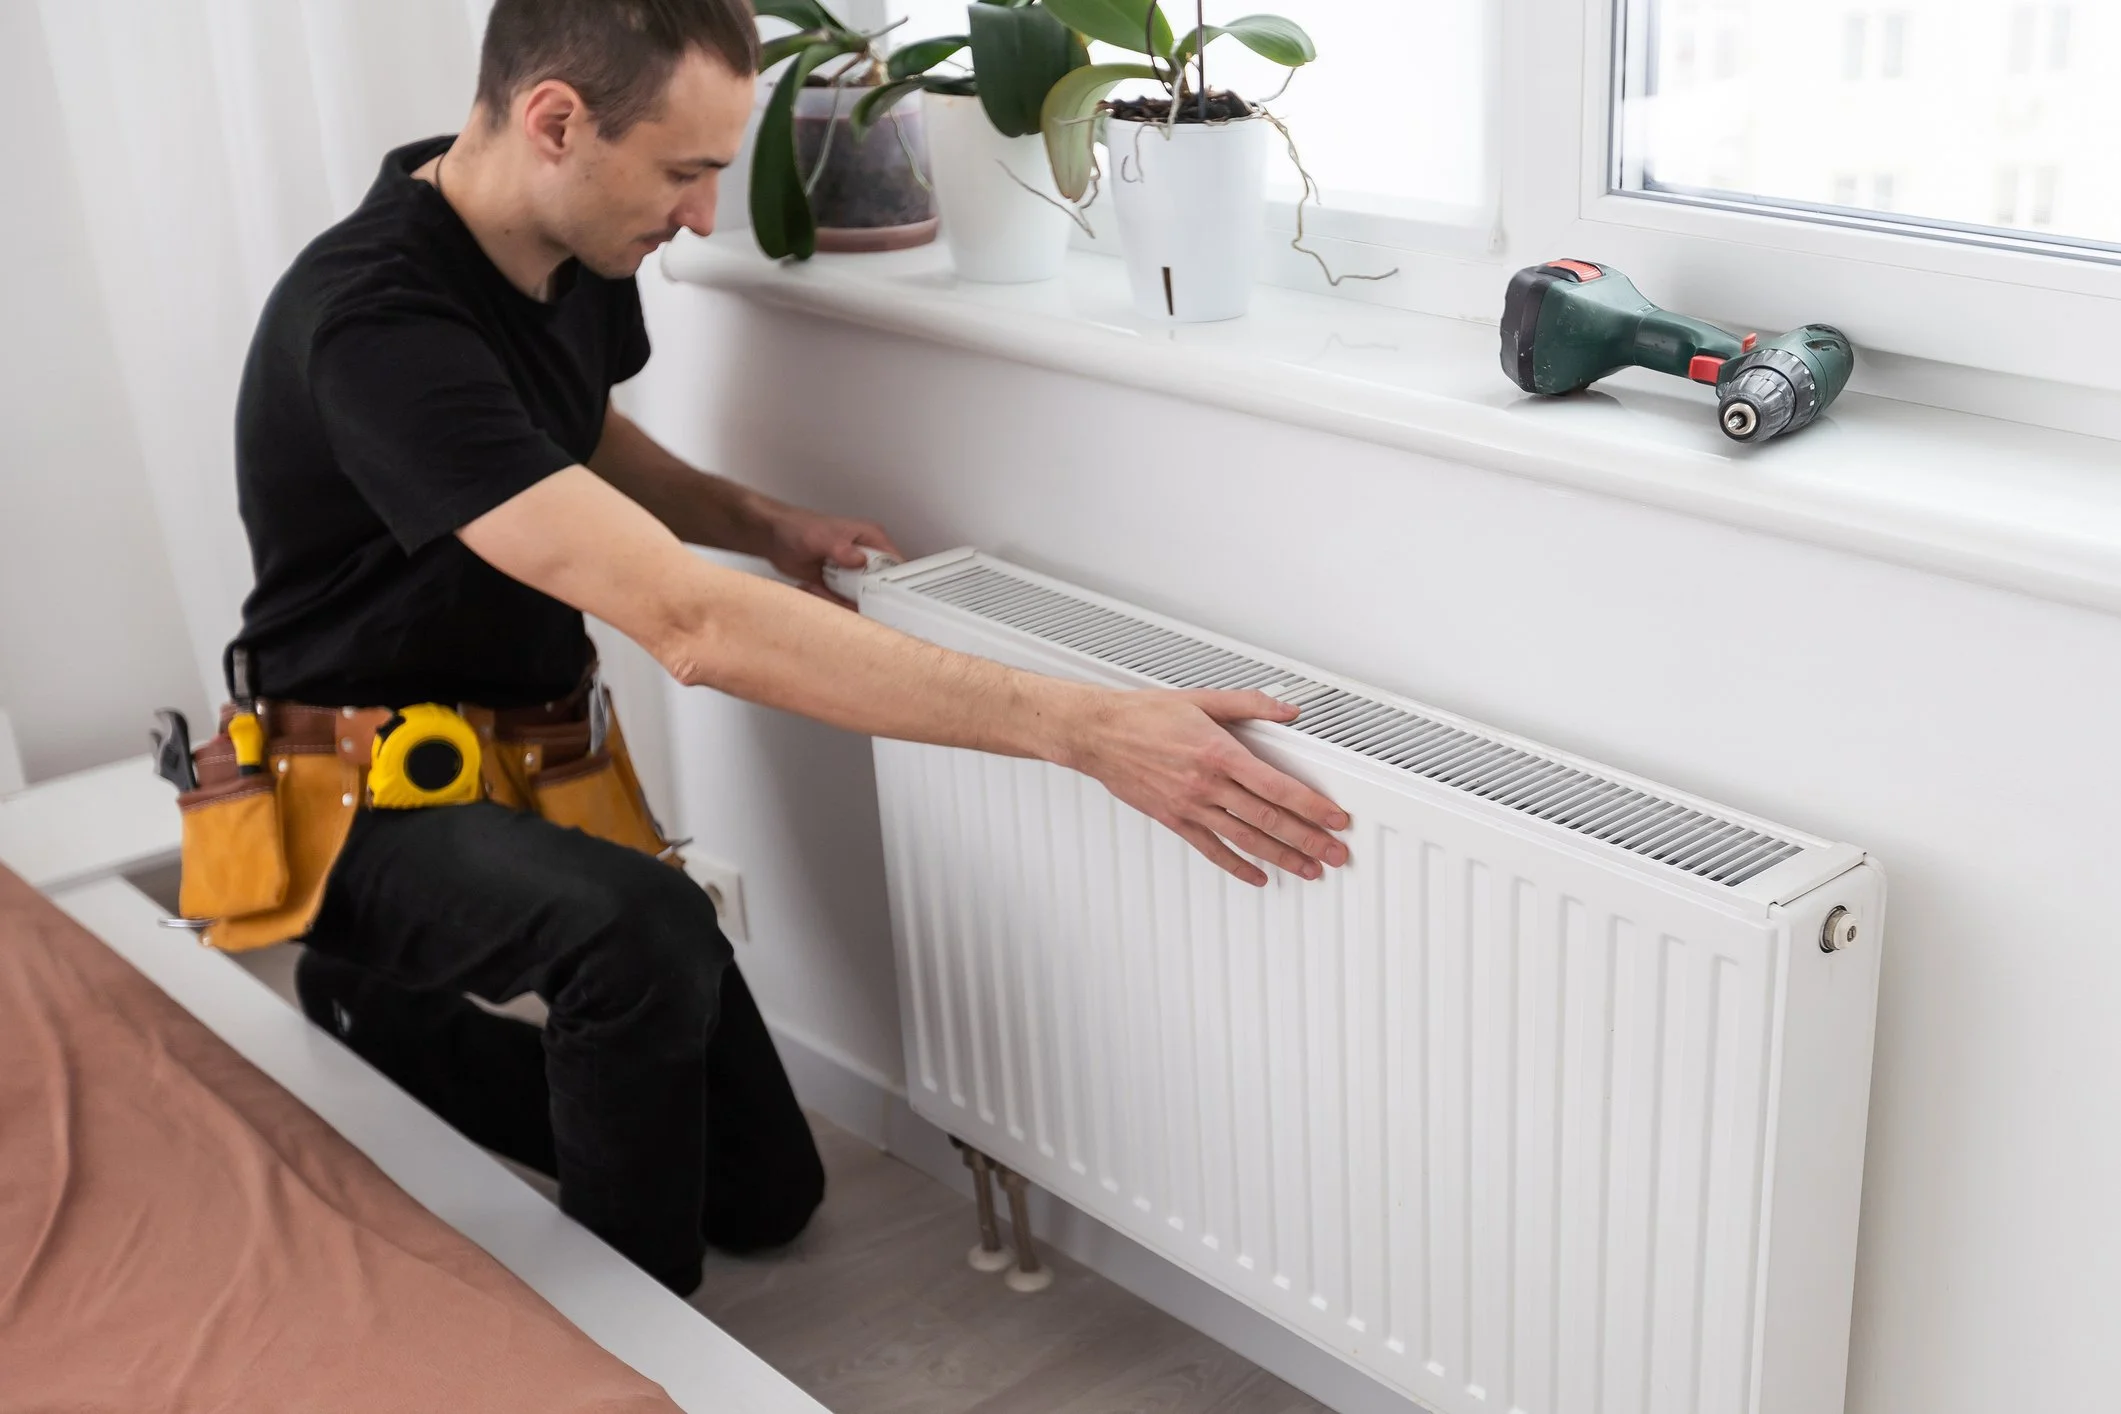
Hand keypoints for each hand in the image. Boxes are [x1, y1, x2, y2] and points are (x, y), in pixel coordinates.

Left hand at [757, 502, 902, 605]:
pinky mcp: (840, 585)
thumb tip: (860, 560)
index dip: (893, 581)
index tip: (881, 595)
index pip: (896, 563)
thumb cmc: (798, 528)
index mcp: (872, 538)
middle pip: (880, 587)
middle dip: (862, 597)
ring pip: (861, 599)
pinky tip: (814, 587)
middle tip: (840, 593)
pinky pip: (844, 603)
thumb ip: (841, 548)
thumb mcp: (821, 537)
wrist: (774, 539)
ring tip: (820, 586)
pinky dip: (830, 601)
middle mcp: (867, 556)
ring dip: (841, 600)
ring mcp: (853, 573)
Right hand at [1062, 688, 1350, 886]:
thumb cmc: (1144, 715)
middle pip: (1268, 820)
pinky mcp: (1174, 820)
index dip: (1312, 805)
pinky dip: (1237, 867)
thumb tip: (1287, 710)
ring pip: (1245, 840)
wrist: (1098, 734)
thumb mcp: (1202, 699)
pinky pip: (1211, 849)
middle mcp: (1207, 785)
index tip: (1335, 817)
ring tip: (1309, 869)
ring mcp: (1190, 807)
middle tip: (1335, 853)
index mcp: (1219, 753)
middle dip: (1308, 839)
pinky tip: (1257, 877)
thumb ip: (1250, 705)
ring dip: (1282, 857)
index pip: (1277, 786)